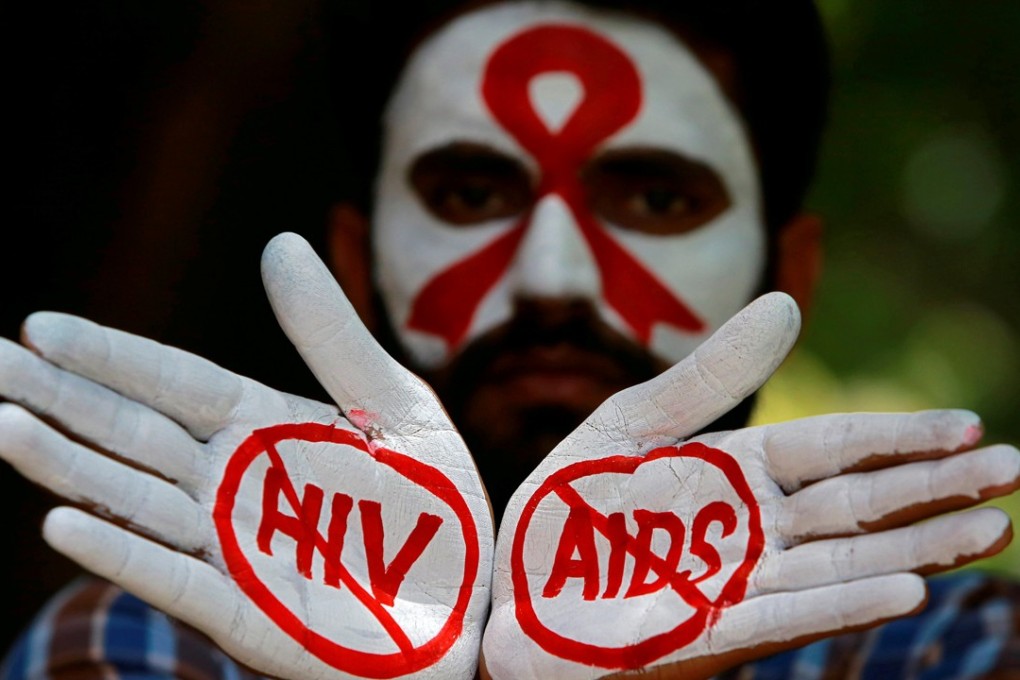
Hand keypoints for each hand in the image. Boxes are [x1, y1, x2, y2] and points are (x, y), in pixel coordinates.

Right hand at [0, 232, 492, 679]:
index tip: (37, 326)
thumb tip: (278, 242)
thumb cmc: (436, 506)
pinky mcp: (249, 610)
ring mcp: (235, 547)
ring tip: (3, 425)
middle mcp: (235, 483)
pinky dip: (121, 553)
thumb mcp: (396, 405)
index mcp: (266, 428)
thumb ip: (332, 335)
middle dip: (56, 400)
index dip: (110, 356)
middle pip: (131, 433)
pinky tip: (62, 522)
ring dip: (67, 466)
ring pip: (136, 499)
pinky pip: (177, 578)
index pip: (174, 383)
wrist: (471, 603)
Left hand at [481, 292, 1017, 679]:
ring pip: (841, 562)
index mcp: (731, 474)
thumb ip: (706, 378)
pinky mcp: (705, 633)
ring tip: (992, 529)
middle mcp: (748, 531)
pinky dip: (844, 601)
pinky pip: (783, 615)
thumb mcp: (628, 427)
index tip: (967, 424)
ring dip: (916, 548)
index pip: (830, 448)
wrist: (506, 594)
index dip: (896, 437)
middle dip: (933, 490)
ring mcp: (735, 584)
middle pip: (856, 505)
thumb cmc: (562, 515)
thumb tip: (785, 303)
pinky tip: (905, 589)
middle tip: (1013, 471)